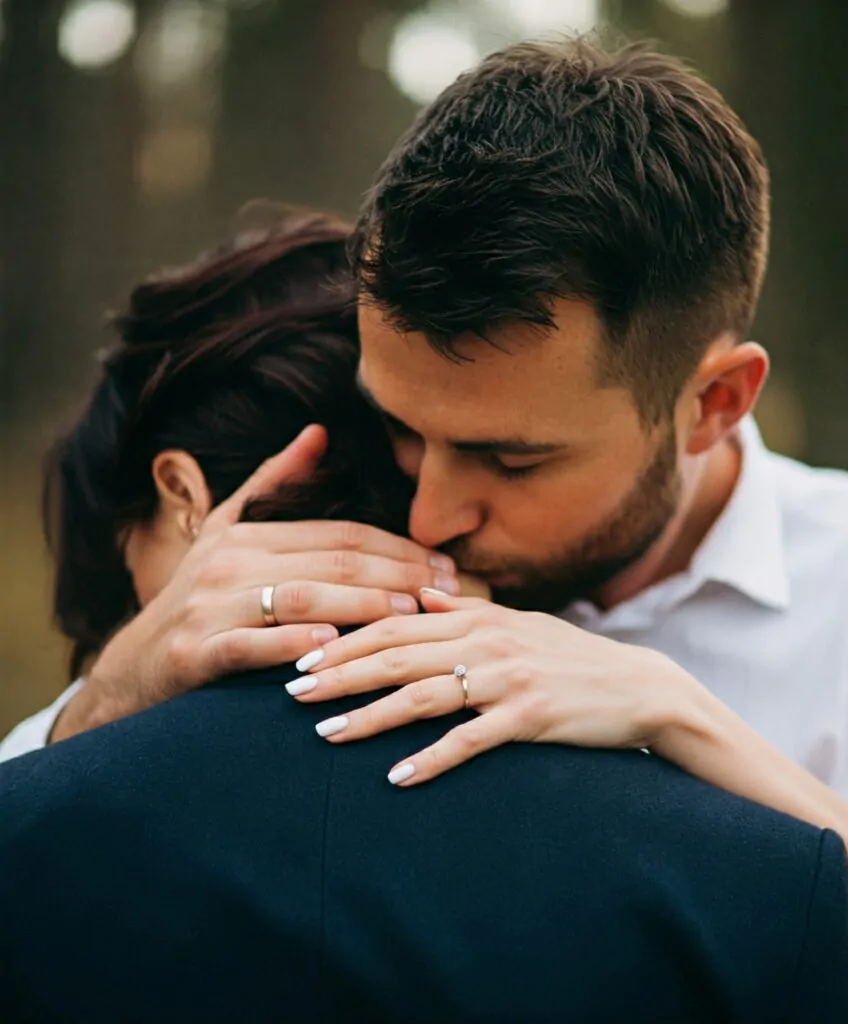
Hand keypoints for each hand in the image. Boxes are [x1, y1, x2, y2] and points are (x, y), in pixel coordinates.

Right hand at [52, 426, 461, 742]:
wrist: (134, 669)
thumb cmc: (200, 600)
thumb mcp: (229, 533)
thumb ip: (273, 482)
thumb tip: (318, 431)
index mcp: (249, 533)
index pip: (341, 535)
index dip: (398, 547)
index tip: (445, 564)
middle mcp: (231, 561)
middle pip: (332, 560)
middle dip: (397, 573)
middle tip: (447, 590)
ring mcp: (210, 605)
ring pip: (301, 595)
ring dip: (361, 602)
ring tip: (409, 614)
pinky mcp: (195, 650)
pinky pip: (251, 642)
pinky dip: (292, 640)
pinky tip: (332, 640)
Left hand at [285, 588, 701, 785]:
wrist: (639, 687)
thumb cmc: (574, 656)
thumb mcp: (523, 623)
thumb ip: (470, 610)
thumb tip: (425, 595)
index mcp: (480, 618)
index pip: (398, 624)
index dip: (348, 640)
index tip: (305, 657)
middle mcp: (487, 642)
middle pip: (398, 656)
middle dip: (341, 674)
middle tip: (292, 693)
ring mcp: (508, 679)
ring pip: (423, 694)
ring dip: (369, 716)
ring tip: (325, 735)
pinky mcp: (529, 716)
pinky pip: (470, 740)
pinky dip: (431, 758)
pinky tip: (397, 777)